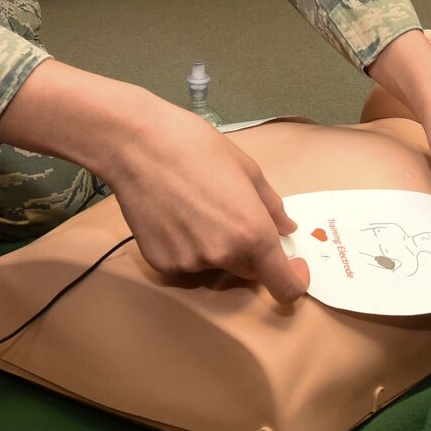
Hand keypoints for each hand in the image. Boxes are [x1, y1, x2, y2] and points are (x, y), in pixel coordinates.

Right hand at [102, 110, 309, 304]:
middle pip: (249, 272)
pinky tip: (172, 214)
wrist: (136, 144)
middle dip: (250, 252)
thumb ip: (271, 205)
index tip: (291, 264)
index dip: (294, 281)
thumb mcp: (246, 168)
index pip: (285, 287)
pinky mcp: (161, 263)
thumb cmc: (195, 146)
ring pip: (214, 265)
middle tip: (232, 215)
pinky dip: (186, 246)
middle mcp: (223, 256)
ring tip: (194, 206)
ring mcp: (189, 263)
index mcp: (252, 233)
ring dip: (214, 247)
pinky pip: (185, 262)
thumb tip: (285, 229)